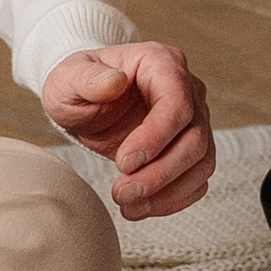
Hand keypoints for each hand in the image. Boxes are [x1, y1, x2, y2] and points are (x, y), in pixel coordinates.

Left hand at [41, 42, 214, 218]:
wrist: (86, 100)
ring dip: (168, 192)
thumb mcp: (68, 78)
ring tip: (128, 206)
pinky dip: (174, 199)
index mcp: (162, 63)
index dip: (156, 137)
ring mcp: (194, 119)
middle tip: (122, 193)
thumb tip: (114, 82)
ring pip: (202, 162)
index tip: (123, 163)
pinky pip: (197, 178)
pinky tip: (142, 207)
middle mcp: (187, 89)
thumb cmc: (79, 84)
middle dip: (160, 173)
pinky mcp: (191, 147)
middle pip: (195, 138)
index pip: (177, 103)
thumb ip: (87, 79)